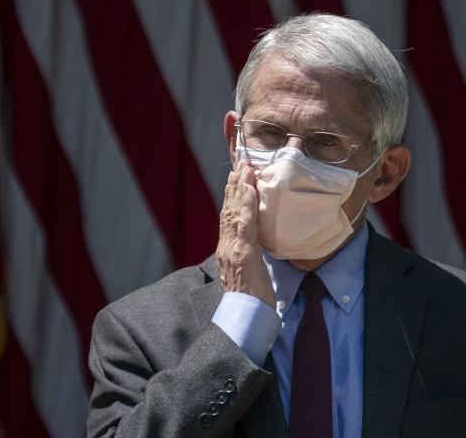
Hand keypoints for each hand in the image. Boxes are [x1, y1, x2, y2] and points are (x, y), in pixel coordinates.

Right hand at [216, 160, 275, 307]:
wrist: (245, 317)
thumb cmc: (250, 300)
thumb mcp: (248, 273)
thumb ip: (248, 256)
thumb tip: (255, 246)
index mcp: (227, 249)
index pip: (228, 216)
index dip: (232, 196)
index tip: (236, 176)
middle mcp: (225, 245)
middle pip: (228, 208)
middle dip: (234, 184)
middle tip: (240, 162)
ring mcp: (232, 248)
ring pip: (234, 211)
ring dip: (240, 187)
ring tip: (245, 167)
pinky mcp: (242, 252)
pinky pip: (244, 223)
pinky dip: (246, 203)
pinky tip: (250, 188)